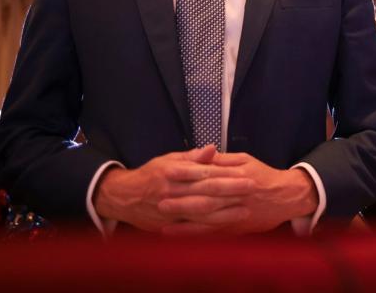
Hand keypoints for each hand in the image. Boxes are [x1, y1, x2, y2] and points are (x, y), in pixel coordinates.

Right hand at [94, 146, 253, 231]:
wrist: (123, 197)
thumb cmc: (151, 174)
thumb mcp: (168, 159)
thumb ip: (192, 157)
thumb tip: (213, 148)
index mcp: (172, 172)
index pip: (204, 173)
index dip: (226, 175)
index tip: (246, 174)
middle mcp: (171, 191)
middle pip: (206, 193)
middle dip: (230, 191)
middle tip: (251, 188)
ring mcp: (170, 211)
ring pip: (201, 213)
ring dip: (224, 212)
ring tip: (245, 209)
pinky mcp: (168, 225)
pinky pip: (192, 228)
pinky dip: (209, 227)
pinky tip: (225, 226)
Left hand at [159, 153, 317, 234]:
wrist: (287, 197)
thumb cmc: (264, 176)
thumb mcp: (246, 161)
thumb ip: (224, 160)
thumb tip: (204, 154)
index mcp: (238, 174)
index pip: (209, 173)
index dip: (188, 173)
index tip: (168, 171)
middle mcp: (236, 193)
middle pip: (205, 195)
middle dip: (181, 196)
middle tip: (159, 196)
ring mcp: (236, 211)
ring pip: (207, 214)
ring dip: (184, 215)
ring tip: (162, 213)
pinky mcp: (235, 226)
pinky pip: (211, 230)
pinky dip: (193, 232)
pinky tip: (177, 232)